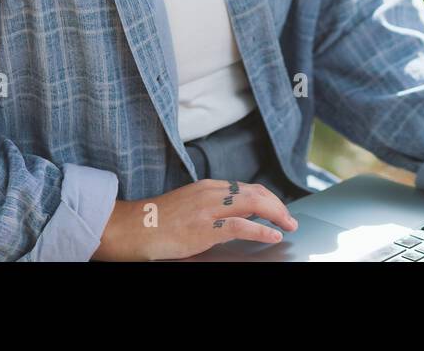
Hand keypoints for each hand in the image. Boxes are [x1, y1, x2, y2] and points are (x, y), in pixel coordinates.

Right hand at [94, 179, 299, 260]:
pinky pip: (241, 226)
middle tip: (290, 219)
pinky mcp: (205, 228)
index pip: (247, 187)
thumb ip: (210, 205)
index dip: (268, 198)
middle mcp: (211, 192)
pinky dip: (262, 231)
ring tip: (288, 226)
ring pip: (253, 204)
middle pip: (256, 193)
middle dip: (278, 206)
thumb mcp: (188, 204)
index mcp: (208, 186)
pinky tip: (273, 236)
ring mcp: (209, 209)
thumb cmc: (157, 220)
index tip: (279, 208)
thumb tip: (232, 215)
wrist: (133, 227)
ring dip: (277, 215)